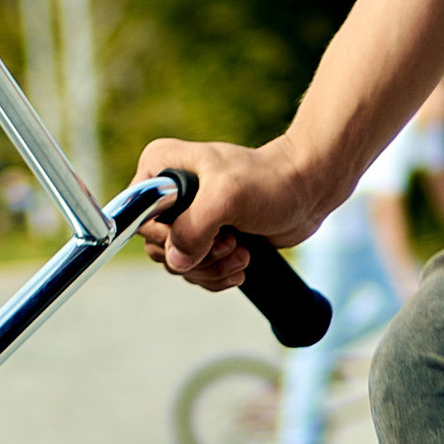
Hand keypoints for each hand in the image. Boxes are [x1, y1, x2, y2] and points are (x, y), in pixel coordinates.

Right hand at [136, 137, 332, 296]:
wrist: (306, 190)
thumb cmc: (270, 181)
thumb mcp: (227, 197)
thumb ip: (193, 227)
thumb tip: (176, 261)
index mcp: (160, 167)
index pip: (138, 218)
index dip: (168, 237)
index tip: (205, 233)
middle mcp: (166, 192)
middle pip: (158, 247)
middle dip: (197, 257)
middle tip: (230, 243)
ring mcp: (186, 216)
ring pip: (178, 264)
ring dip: (212, 268)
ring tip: (242, 252)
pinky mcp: (206, 237)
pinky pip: (196, 271)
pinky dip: (218, 275)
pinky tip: (242, 262)